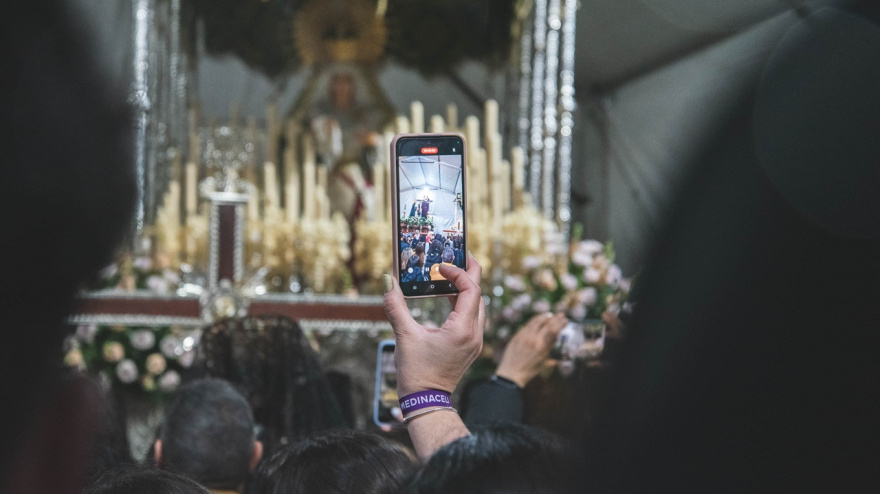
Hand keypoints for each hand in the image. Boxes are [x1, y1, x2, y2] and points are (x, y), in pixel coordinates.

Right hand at [383, 254, 484, 396]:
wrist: (426, 403)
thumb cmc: (417, 373)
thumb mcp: (404, 337)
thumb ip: (396, 306)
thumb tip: (389, 281)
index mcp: (463, 330)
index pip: (471, 289)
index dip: (458, 273)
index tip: (441, 267)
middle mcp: (475, 334)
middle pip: (480, 294)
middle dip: (470, 273)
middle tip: (460, 256)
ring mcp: (475, 341)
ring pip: (478, 306)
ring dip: (467, 289)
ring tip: (451, 275)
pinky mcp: (470, 347)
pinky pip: (473, 317)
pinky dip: (464, 303)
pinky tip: (448, 298)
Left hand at [496, 313, 566, 386]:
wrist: (512, 373)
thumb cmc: (530, 370)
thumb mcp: (545, 363)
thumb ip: (554, 355)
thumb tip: (562, 350)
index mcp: (542, 347)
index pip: (554, 330)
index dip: (560, 323)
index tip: (565, 320)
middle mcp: (533, 339)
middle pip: (546, 323)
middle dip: (555, 318)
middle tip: (561, 315)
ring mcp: (524, 336)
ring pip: (535, 321)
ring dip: (544, 317)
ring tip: (549, 315)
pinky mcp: (517, 336)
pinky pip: (527, 325)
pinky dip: (534, 321)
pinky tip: (538, 320)